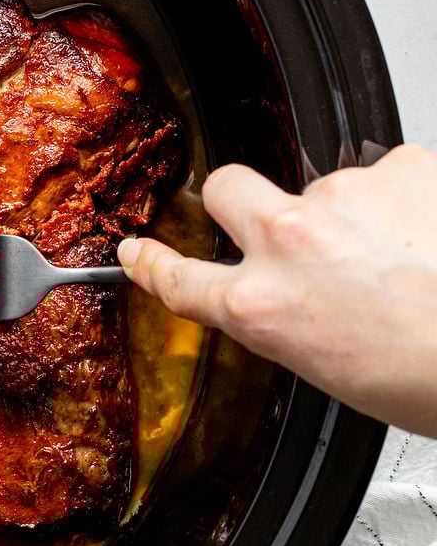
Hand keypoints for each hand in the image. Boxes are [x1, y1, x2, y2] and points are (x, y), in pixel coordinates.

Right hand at [118, 144, 436, 436]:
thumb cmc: (434, 379)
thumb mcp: (338, 374)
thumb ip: (298, 326)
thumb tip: (304, 308)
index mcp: (264, 308)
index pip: (180, 281)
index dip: (153, 264)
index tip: (139, 252)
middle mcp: (290, 243)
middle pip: (226, 187)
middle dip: (234, 199)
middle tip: (270, 223)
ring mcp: (342, 197)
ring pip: (323, 184)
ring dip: (351, 212)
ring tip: (405, 257)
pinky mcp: (401, 166)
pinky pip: (391, 176)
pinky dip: (410, 200)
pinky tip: (433, 237)